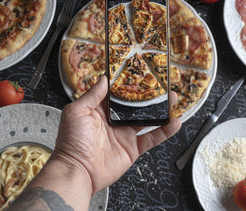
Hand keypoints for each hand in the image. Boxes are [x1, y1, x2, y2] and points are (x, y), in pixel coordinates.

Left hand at [52, 76, 180, 193]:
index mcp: (99, 110)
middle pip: (135, 105)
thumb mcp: (77, 112)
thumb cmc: (71, 143)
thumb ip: (92, 95)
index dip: (129, 84)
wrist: (77, 171)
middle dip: (149, 95)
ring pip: (147, 119)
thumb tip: (103, 79)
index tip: (140, 73)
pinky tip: (174, 122)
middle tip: (161, 85)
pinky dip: (164, 131)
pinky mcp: (132, 148)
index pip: (117, 93)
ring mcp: (124, 135)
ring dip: (160, 110)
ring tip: (172, 99)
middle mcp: (113, 121)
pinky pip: (151, 138)